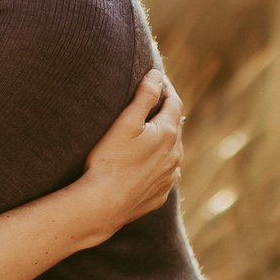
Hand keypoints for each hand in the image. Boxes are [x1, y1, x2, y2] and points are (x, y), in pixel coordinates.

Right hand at [79, 71, 184, 235]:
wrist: (104, 204)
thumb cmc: (110, 160)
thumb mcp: (126, 122)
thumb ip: (144, 96)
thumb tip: (157, 75)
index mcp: (168, 134)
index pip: (174, 102)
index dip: (166, 88)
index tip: (157, 78)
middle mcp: (175, 156)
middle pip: (176, 126)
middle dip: (166, 112)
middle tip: (154, 101)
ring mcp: (169, 177)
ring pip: (173, 151)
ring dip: (165, 139)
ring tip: (151, 132)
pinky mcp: (159, 194)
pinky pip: (165, 174)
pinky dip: (160, 163)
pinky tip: (148, 164)